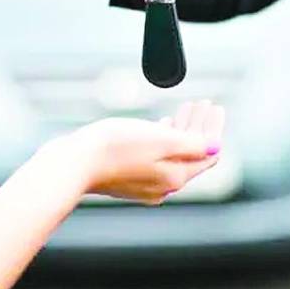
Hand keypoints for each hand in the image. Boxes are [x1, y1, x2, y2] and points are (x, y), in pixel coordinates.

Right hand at [64, 100, 224, 204]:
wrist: (73, 163)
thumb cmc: (114, 148)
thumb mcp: (160, 140)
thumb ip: (191, 143)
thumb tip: (216, 147)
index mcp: (175, 176)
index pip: (207, 153)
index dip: (214, 129)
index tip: (215, 106)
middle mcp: (163, 185)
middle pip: (192, 154)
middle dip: (200, 126)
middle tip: (203, 103)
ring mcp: (145, 183)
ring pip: (174, 154)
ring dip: (183, 130)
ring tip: (186, 108)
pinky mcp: (127, 177)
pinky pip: (156, 157)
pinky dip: (164, 138)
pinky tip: (162, 124)